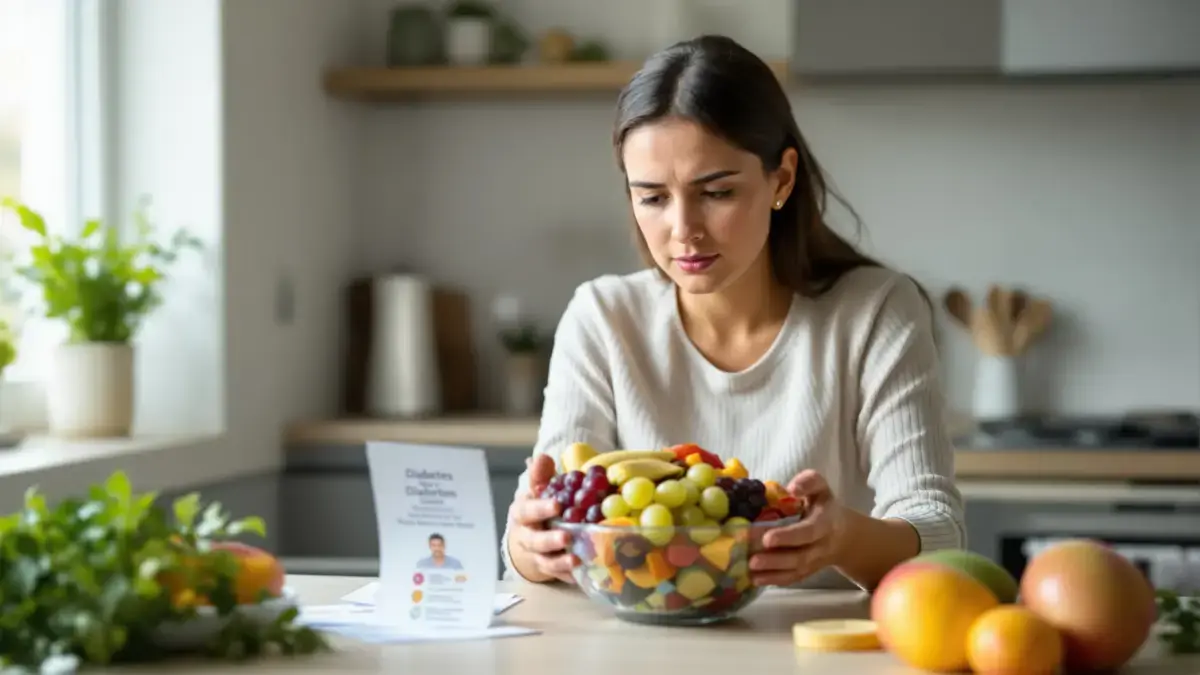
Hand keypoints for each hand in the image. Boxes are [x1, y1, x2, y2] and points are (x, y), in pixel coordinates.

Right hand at [506, 454, 577, 583]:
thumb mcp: (536, 490)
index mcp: (522, 514)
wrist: (526, 539)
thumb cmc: (536, 510)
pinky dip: (568, 576)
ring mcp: (536, 555)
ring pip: (545, 561)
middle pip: (534, 541)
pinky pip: (558, 576)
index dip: (540, 508)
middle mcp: (526, 536)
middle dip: (549, 540)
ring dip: (560, 562)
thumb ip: (540, 475)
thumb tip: (541, 457)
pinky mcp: (548, 569)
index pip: (527, 511)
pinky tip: (582, 575)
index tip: (557, 504)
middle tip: (566, 537)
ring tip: (576, 560)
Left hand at [749, 470, 849, 586]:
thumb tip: (792, 488)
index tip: (768, 538)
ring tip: (750, 568)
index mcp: (825, 523)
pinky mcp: (806, 571)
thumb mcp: (821, 488)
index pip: (809, 532)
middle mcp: (821, 546)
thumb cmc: (824, 506)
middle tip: (752, 558)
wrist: (844, 535)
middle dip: (775, 559)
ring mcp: (814, 562)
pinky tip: (755, 579)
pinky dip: (774, 580)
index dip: (789, 537)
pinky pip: (792, 579)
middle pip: (800, 556)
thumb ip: (809, 482)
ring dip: (772, 572)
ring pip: (795, 571)